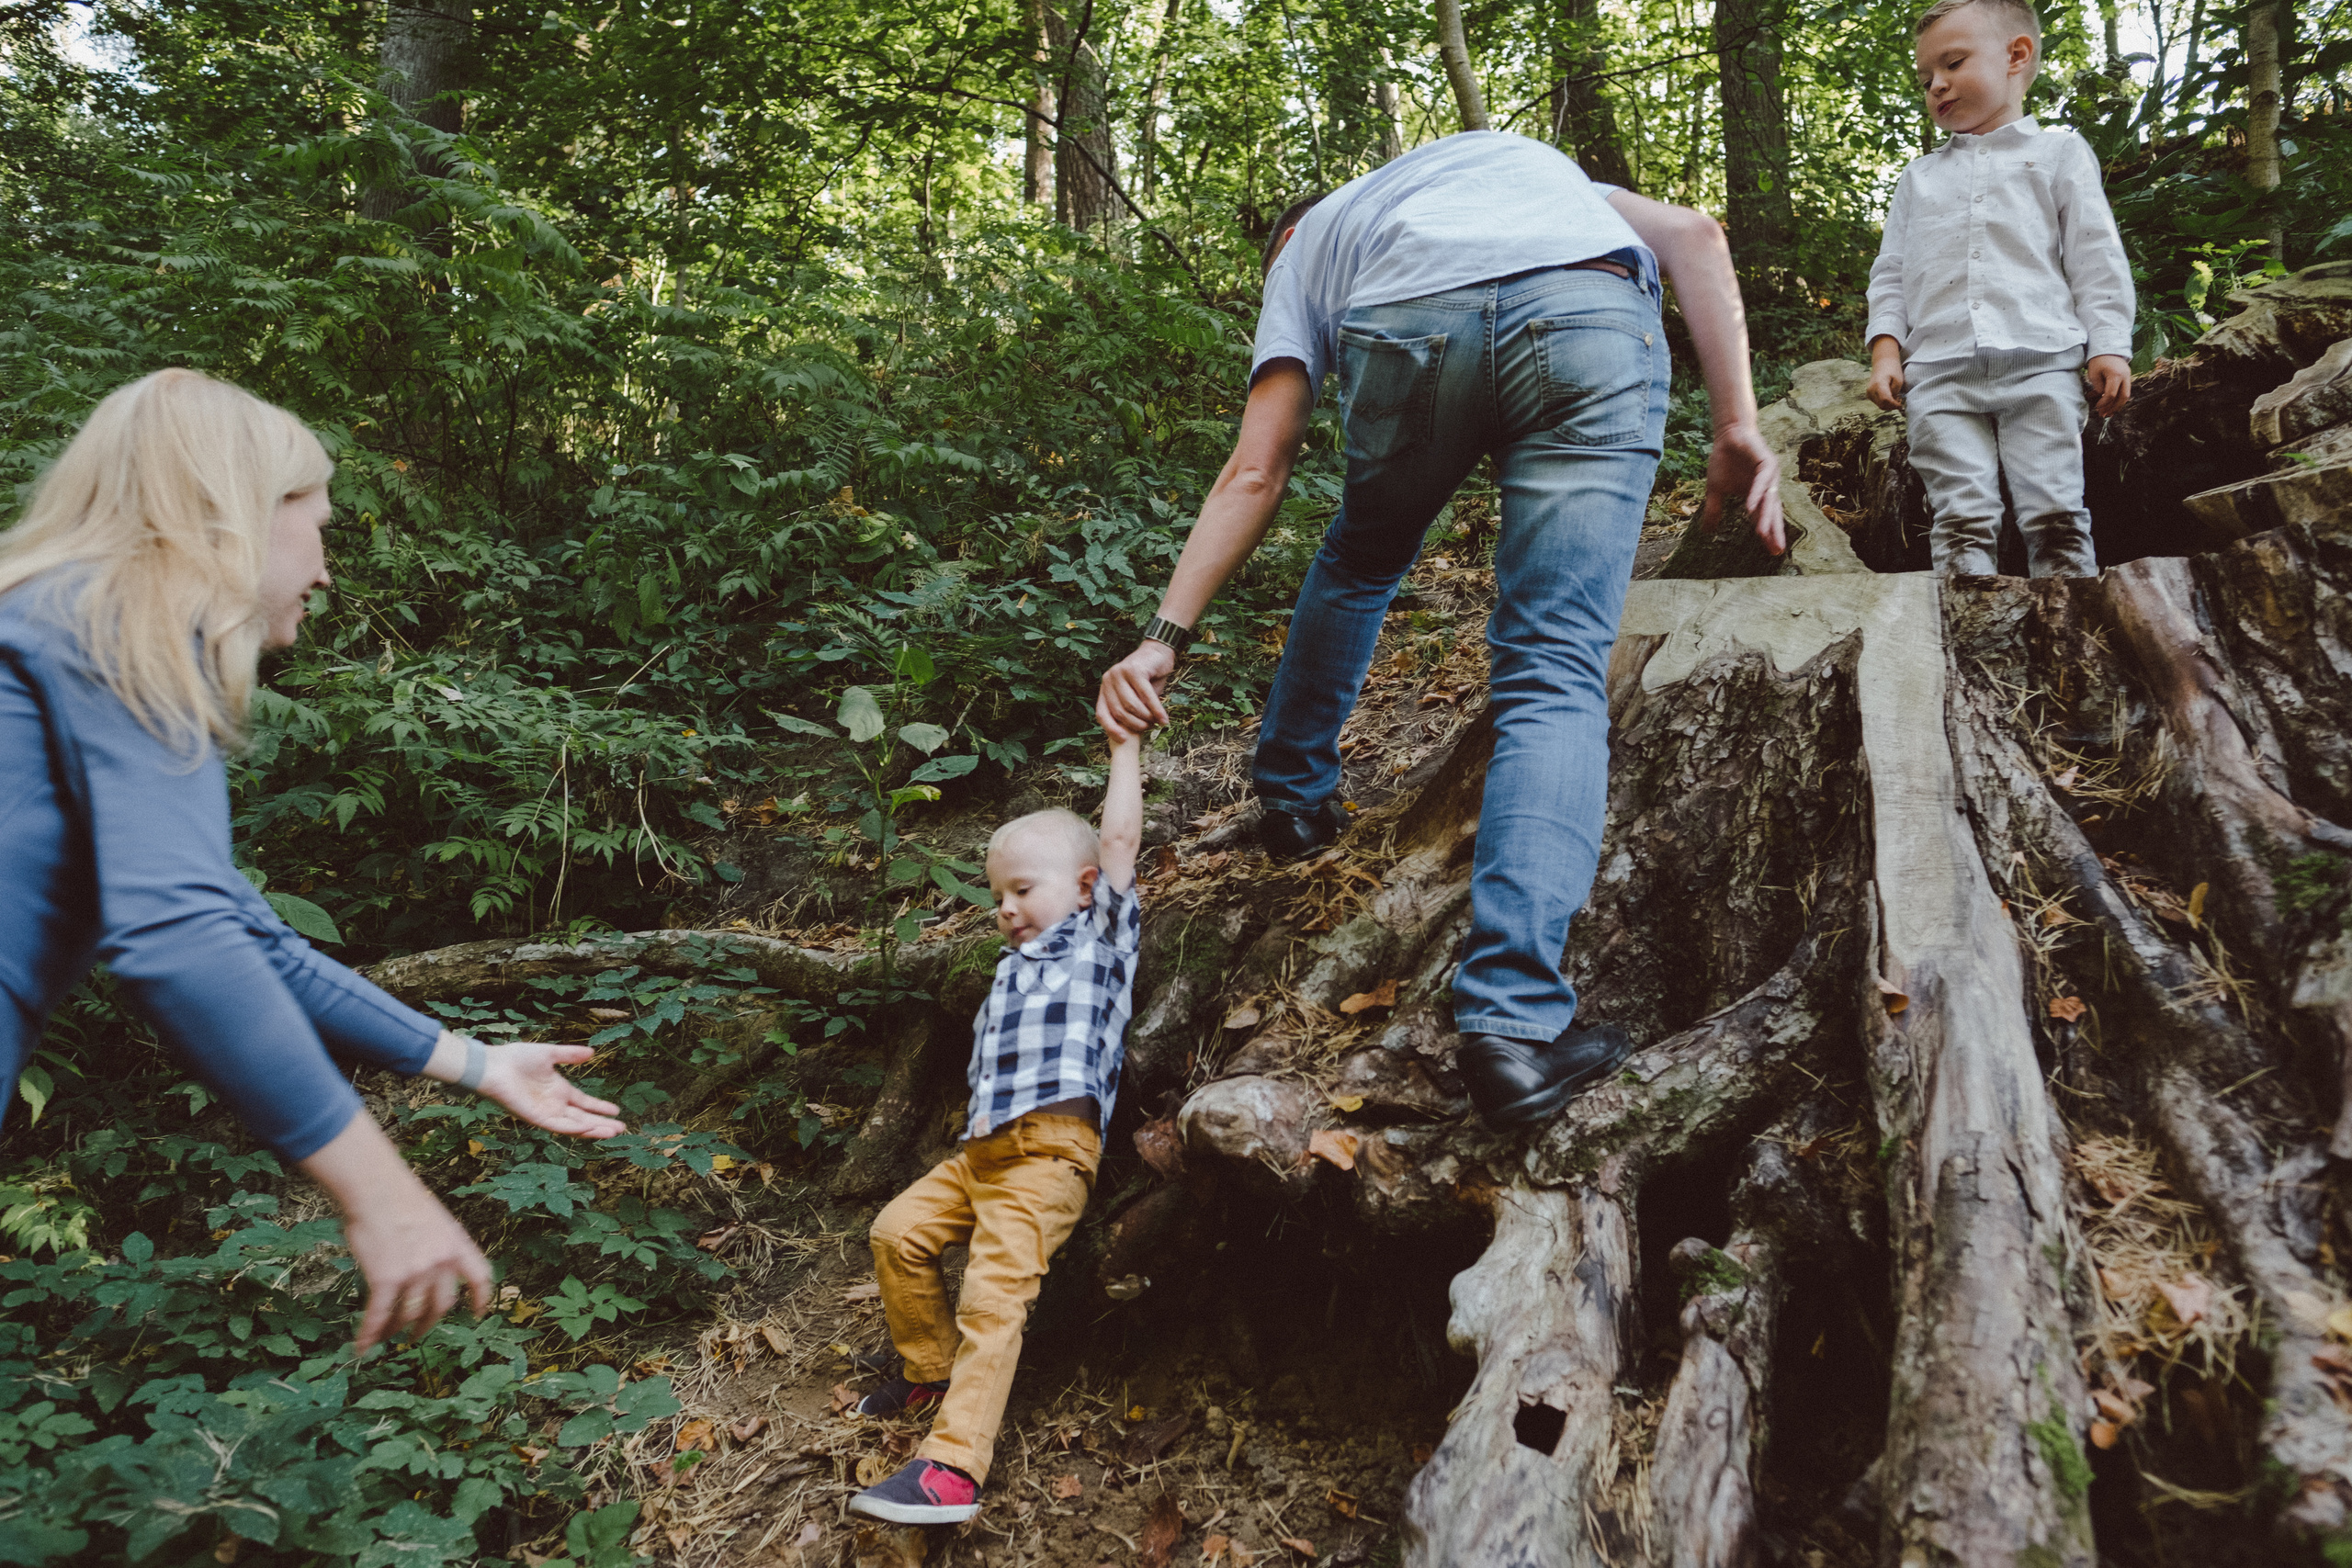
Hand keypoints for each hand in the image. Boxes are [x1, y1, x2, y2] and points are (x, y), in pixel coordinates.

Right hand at [298, 1113, 492, 1354]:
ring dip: (396, 1330)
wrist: (375, 1186)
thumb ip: (438, 1245)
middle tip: (415, 1334)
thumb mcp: (435, 1219)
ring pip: (409, 1314)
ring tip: (386, 1336)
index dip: (481, 1299)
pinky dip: (370, 1335)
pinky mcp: (386, 1279)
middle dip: (427, 1324)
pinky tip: (362, 1347)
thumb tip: (430, 1268)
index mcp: (457, 1244)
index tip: (478, 1314)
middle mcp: (442, 1262)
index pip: (480, 1278)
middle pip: (441, 1306)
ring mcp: (415, 1272)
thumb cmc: (398, 1197)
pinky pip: (379, 1316)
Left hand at [479, 1043, 625, 1137]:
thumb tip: (592, 1052)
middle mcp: (554, 1104)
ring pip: (574, 1126)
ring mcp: (546, 1113)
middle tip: (622, 1128)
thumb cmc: (516, 1058)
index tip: (617, 1111)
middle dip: (602, 1123)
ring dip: (593, 1129)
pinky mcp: (536, 1118)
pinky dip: (575, 1128)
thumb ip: (570, 1054)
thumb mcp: (549, 1053)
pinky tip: (590, 1128)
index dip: (600, 1107)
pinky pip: (558, 1126)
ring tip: (613, 1132)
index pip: (584, 1103)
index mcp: (558, 1090)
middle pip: (583, 1117)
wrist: (494, 1067)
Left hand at [1097, 640, 1176, 741]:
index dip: (1111, 729)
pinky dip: (1156, 710)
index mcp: (1105, 688)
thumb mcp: (1135, 696)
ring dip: (1146, 717)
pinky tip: (1164, 719)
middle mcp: (1108, 680)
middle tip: (1149, 727)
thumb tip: (1130, 735)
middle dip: (1136, 724)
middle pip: (1119, 712)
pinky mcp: (1135, 670)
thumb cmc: (1146, 679)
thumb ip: (1130, 711)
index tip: (1124, 740)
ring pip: (1132, 705)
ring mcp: (1120, 673)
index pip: (1102, 714)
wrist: (1158, 653)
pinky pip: (1146, 696)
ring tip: (1156, 721)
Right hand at [1703, 422, 1785, 554]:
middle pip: (1772, 513)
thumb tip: (1706, 532)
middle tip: (1776, 550)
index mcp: (1758, 495)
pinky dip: (1757, 494)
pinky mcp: (1767, 462)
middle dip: (1774, 531)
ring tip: (1762, 534)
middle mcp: (1767, 487)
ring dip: (1766, 517)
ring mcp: (1769, 475)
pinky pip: (1762, 481)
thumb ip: (1714, 510)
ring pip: (1769, 500)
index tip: (1772, 552)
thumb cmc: (1724, 460)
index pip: (1764, 518)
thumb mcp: (1715, 490)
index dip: (1768, 534)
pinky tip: (1751, 508)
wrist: (1727, 435)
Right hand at [1866, 338, 1905, 410]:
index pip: (1886, 400)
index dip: (1894, 405)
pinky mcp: (1869, 394)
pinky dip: (1885, 403)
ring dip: (1889, 405)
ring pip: (1880, 405)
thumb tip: (1893, 403)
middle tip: (1899, 401)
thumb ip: (1895, 393)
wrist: (1882, 362)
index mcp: (1879, 384)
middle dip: (1892, 406)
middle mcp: (1871, 390)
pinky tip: (1890, 397)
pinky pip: (1877, 403)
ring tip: (1896, 398)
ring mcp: (1869, 392)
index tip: (1901, 406)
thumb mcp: (1898, 380)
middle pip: (1882, 405)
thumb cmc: (1892, 369)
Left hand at [2086, 355, 2131, 417]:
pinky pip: (2124, 390)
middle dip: (2113, 408)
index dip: (2103, 403)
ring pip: (2126, 395)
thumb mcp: (2093, 373)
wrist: (2108, 347)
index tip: (2096, 407)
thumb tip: (2102, 397)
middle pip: (2123, 397)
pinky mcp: (2127, 376)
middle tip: (2104, 415)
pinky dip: (2117, 398)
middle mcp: (2125, 376)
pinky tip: (2110, 404)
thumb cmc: (2098, 359)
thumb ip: (2098, 387)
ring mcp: (2128, 376)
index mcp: (2116, 375)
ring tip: (2107, 413)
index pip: (2111, 394)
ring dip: (2116, 405)